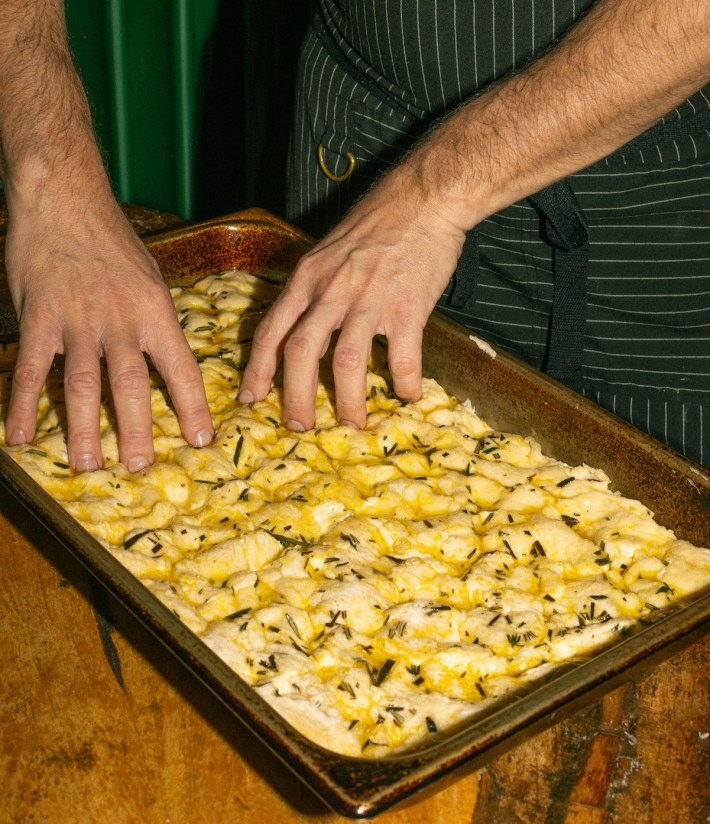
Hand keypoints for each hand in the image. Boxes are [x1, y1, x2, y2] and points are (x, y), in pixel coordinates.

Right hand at [3, 193, 213, 472]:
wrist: (64, 198)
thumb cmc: (112, 239)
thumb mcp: (151, 278)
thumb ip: (156, 323)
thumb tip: (166, 363)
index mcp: (156, 312)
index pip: (182, 368)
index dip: (193, 407)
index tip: (201, 439)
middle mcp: (121, 320)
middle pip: (131, 386)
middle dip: (137, 431)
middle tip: (140, 467)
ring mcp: (78, 320)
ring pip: (82, 385)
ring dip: (84, 429)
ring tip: (88, 465)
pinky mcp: (39, 317)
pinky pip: (29, 369)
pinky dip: (23, 406)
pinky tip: (20, 436)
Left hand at [238, 164, 465, 429]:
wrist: (423, 199)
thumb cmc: (376, 223)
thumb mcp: (328, 251)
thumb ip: (313, 288)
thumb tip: (302, 326)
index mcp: (307, 278)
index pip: (272, 330)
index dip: (258, 369)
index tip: (251, 396)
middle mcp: (332, 291)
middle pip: (301, 353)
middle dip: (295, 396)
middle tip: (299, 426)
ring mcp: (370, 300)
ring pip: (347, 362)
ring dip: (347, 400)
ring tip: (352, 423)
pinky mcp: (408, 307)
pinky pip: (403, 357)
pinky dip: (405, 383)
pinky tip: (408, 395)